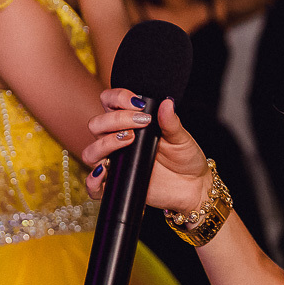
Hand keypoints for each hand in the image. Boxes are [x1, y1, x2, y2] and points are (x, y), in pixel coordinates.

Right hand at [82, 88, 211, 213]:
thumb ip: (171, 122)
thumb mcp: (181, 138)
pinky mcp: (116, 185)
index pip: (109, 102)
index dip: (118, 98)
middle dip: (115, 120)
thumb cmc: (184, 158)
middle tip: (141, 123)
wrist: (192, 186)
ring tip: (129, 140)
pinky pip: (92, 186)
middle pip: (96, 124)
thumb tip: (167, 103)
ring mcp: (114, 163)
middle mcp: (117, 140)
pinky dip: (93, 181)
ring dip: (105, 144)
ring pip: (90, 152)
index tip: (138, 104)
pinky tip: (104, 173)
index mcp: (129, 123)